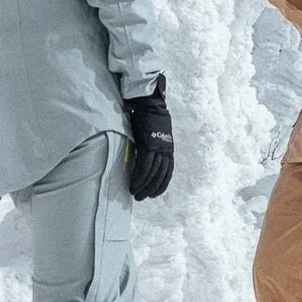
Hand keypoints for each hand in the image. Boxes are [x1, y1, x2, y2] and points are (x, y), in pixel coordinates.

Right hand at [124, 75, 174, 199]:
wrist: (150, 104)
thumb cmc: (150, 119)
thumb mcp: (155, 136)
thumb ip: (152, 147)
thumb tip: (144, 158)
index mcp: (169, 149)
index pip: (167, 173)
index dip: (161, 185)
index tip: (153, 195)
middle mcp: (166, 151)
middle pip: (160, 176)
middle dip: (150, 189)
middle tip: (141, 197)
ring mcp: (158, 148)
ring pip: (152, 174)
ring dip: (143, 186)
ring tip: (134, 193)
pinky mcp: (148, 145)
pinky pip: (144, 166)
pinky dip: (138, 177)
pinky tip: (133, 183)